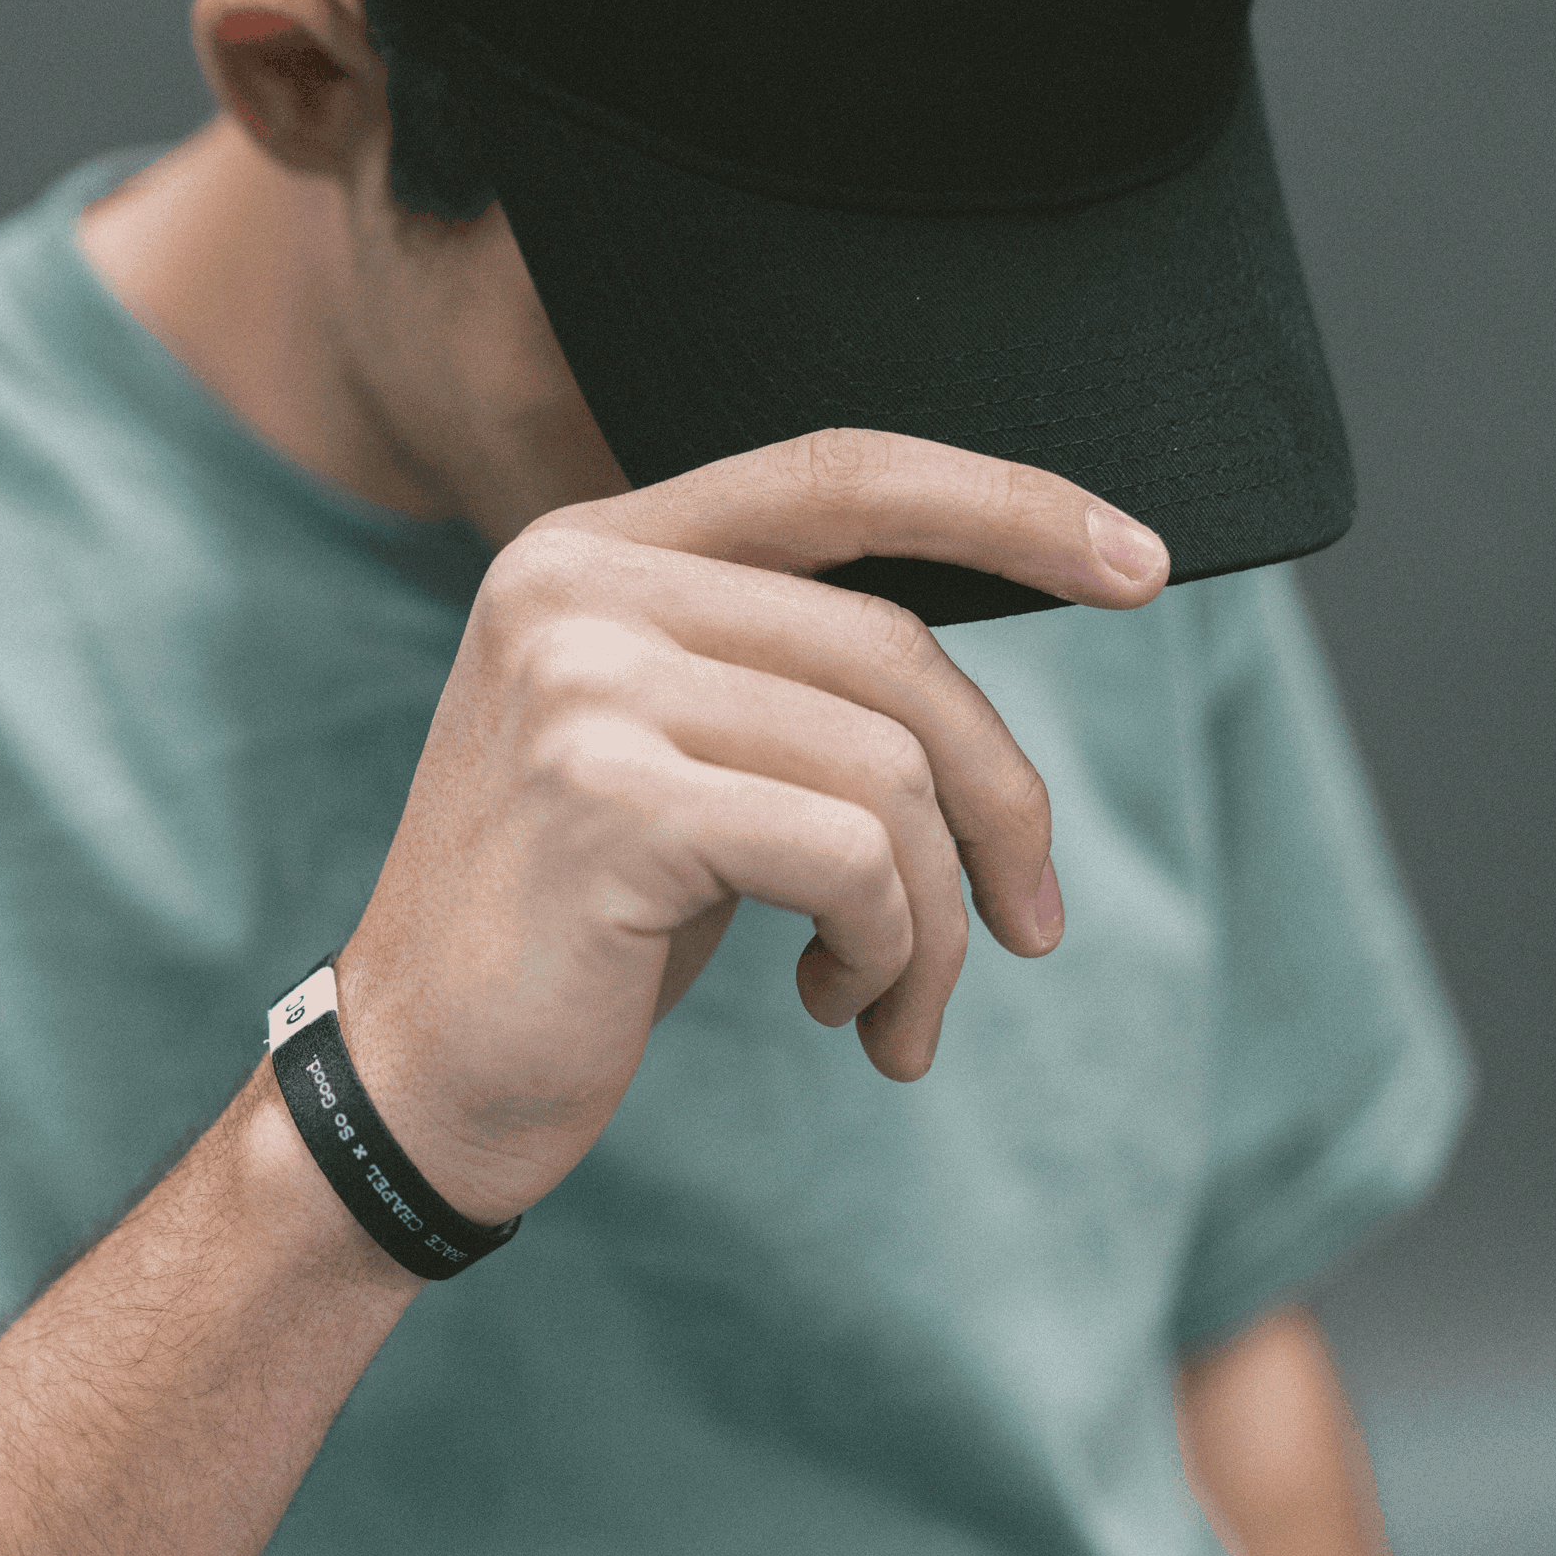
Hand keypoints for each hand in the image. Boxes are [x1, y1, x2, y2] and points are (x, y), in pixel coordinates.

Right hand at [336, 427, 1169, 1221]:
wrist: (412, 1080)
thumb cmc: (571, 929)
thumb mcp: (667, 756)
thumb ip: (776, 672)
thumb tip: (976, 680)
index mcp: (586, 550)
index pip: (836, 475)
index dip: (1005, 503)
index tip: (1143, 563)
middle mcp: (571, 588)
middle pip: (895, 650)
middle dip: (1001, 801)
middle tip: (1029, 925)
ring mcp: (580, 686)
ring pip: (889, 770)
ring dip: (934, 917)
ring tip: (892, 1001)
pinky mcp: (606, 801)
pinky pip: (853, 857)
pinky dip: (887, 951)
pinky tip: (834, 1006)